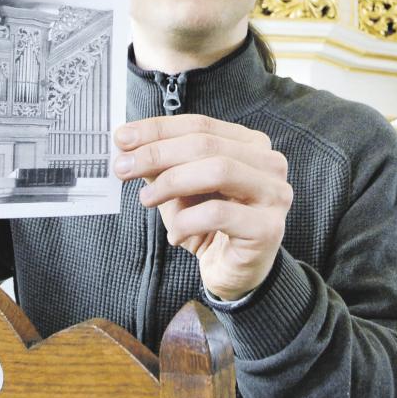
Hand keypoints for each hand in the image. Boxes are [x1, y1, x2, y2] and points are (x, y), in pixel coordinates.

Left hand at [114, 115, 291, 300]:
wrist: (233, 272)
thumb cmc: (208, 225)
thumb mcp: (180, 187)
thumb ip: (162, 163)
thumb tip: (127, 142)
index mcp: (250, 144)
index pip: (200, 124)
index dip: (158, 129)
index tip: (122, 138)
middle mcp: (269, 163)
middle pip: (206, 144)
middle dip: (158, 154)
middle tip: (123, 167)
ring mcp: (274, 194)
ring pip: (218, 171)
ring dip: (171, 182)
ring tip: (146, 199)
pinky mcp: (268, 227)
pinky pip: (219, 214)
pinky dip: (187, 221)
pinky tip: (174, 234)